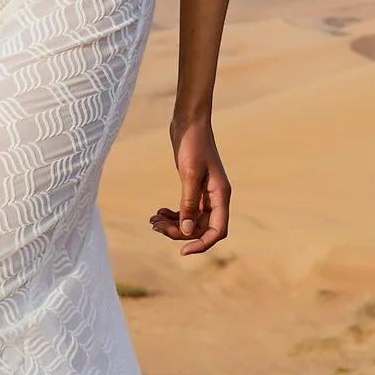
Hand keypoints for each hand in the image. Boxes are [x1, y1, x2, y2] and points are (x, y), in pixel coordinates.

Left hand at [150, 115, 228, 253]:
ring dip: (172, 224)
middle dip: (178, 232)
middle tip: (155, 226)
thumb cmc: (192, 145)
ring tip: (152, 221)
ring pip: (191, 221)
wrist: (189, 122)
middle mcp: (216, 198)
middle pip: (200, 228)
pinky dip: (172, 214)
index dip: (201, 244)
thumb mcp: (189, 174)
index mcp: (221, 196)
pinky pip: (186, 210)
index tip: (182, 252)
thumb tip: (185, 231)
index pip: (217, 231)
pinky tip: (158, 212)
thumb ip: (188, 204)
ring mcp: (205, 194)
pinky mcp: (194, 188)